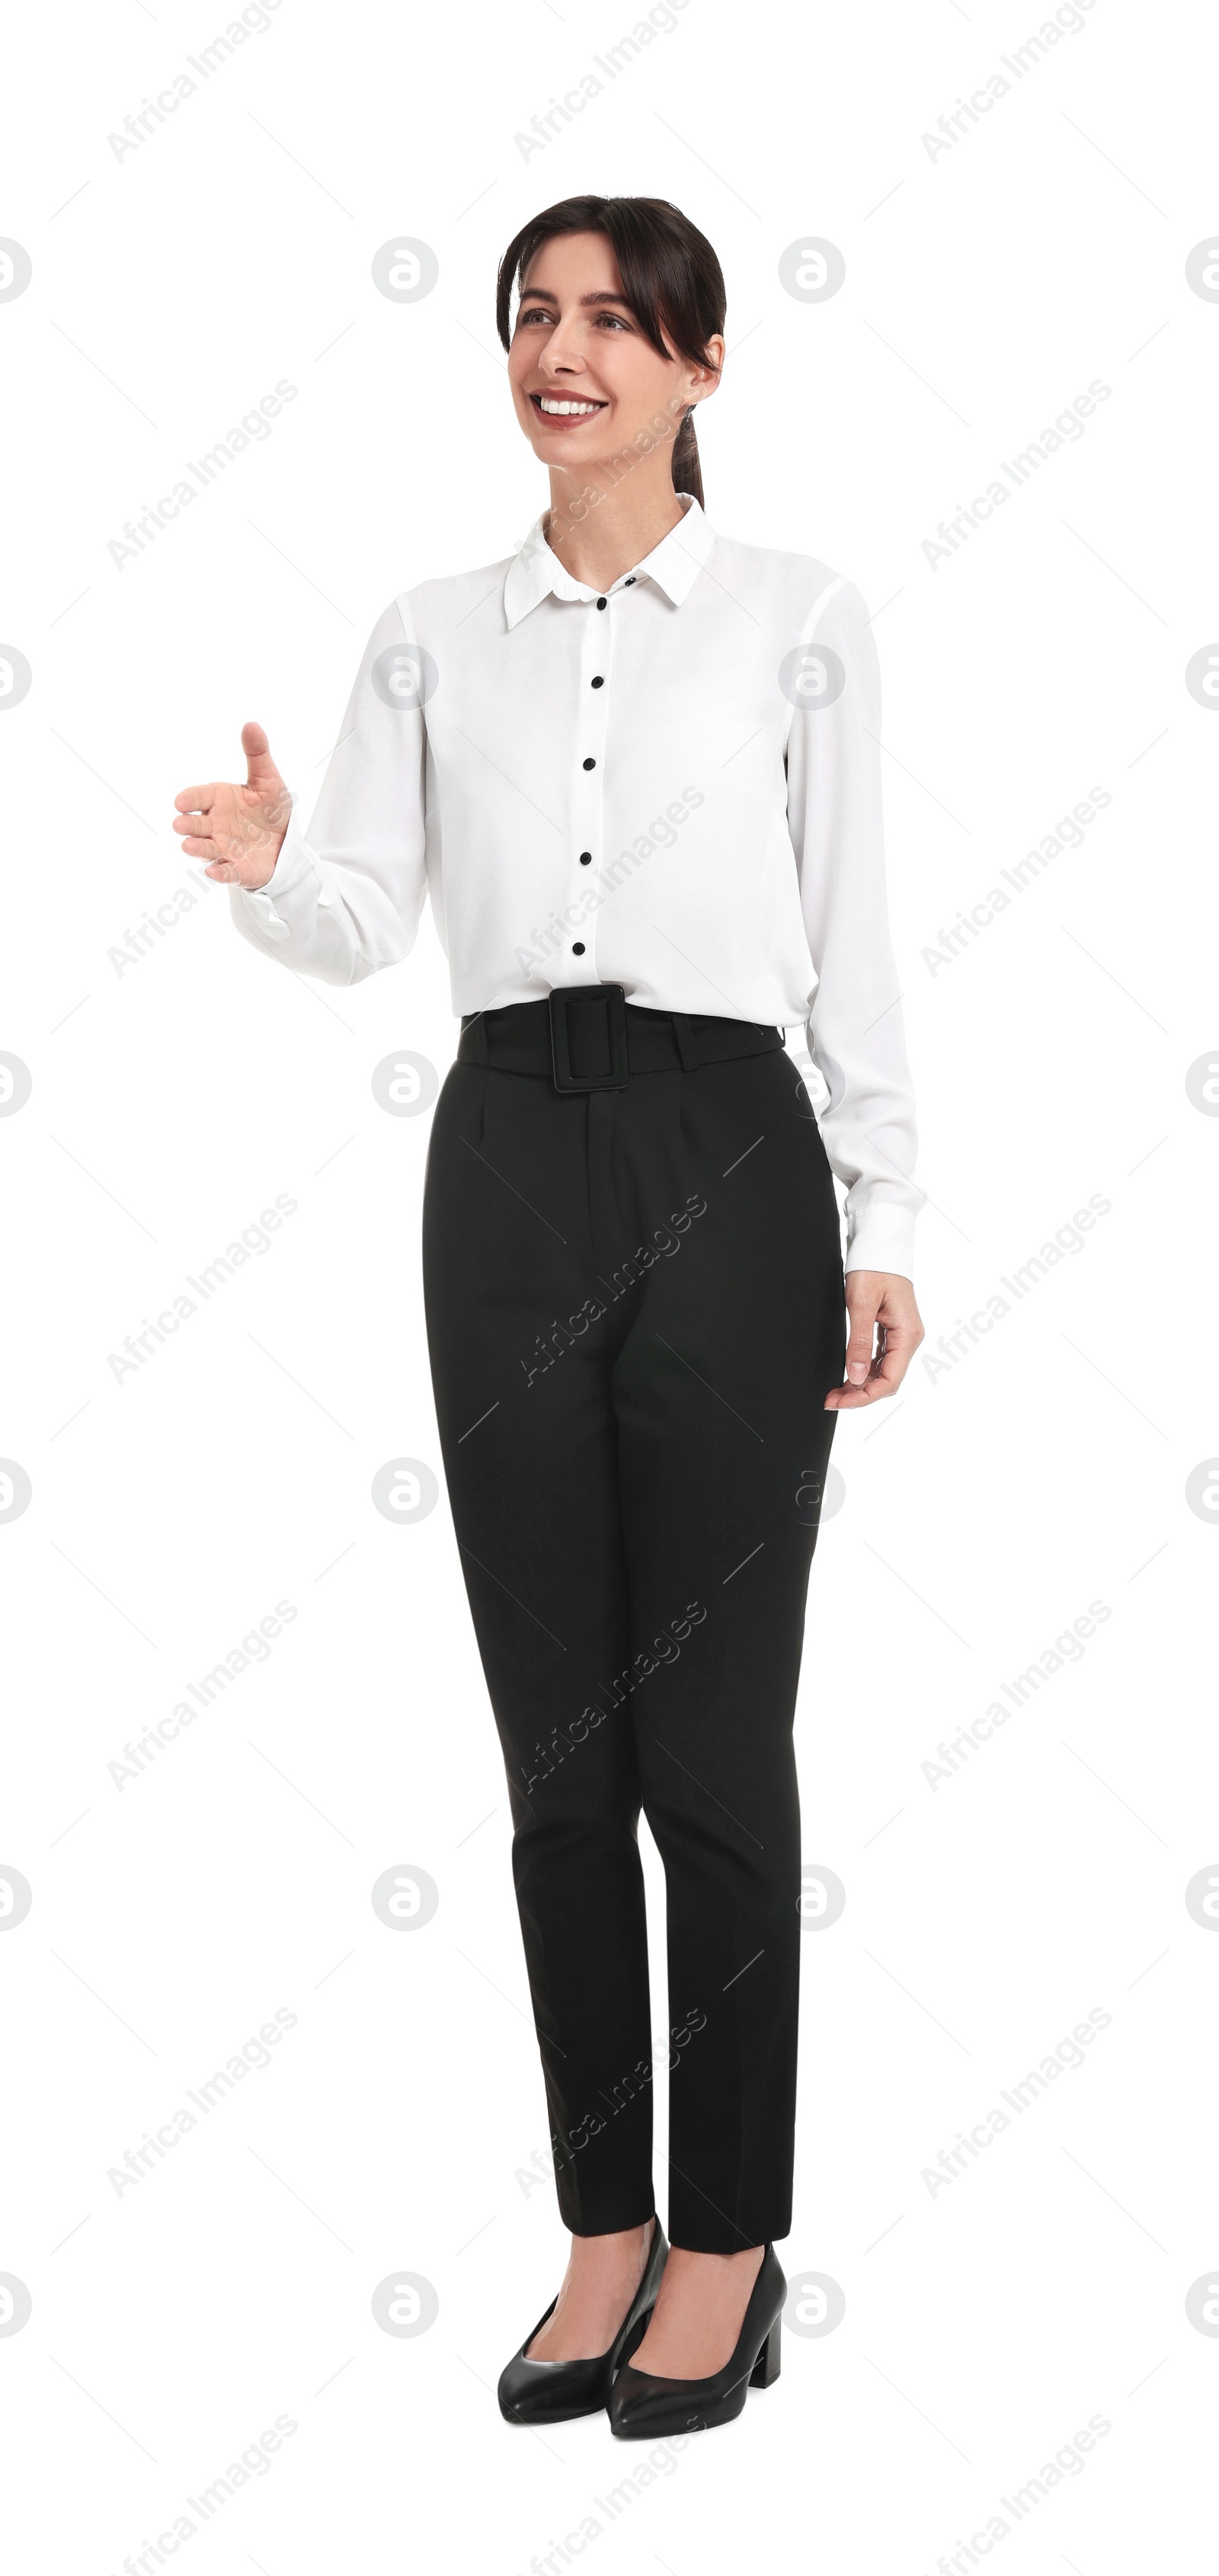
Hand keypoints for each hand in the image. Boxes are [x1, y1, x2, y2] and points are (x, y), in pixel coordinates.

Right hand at [172, 722, 290, 889]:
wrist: (287, 842)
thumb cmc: (270, 808)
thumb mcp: (269, 779)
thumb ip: (257, 754)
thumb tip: (251, 724)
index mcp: (219, 800)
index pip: (199, 797)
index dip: (190, 798)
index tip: (180, 801)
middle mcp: (216, 825)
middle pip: (196, 824)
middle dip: (187, 824)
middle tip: (179, 823)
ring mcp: (224, 849)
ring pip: (205, 849)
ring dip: (196, 848)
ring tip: (188, 846)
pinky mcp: (237, 870)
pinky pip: (227, 873)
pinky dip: (220, 874)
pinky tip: (214, 873)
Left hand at [824, 1269, 923, 1408]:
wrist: (880, 1243)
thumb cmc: (872, 1267)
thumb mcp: (861, 1305)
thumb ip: (860, 1343)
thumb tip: (858, 1377)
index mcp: (907, 1334)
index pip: (890, 1380)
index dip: (864, 1397)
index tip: (839, 1402)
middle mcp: (909, 1338)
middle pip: (888, 1380)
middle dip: (860, 1395)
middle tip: (830, 1400)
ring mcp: (902, 1335)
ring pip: (883, 1372)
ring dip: (861, 1385)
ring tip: (835, 1392)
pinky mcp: (893, 1330)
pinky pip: (881, 1359)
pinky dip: (864, 1371)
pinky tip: (848, 1375)